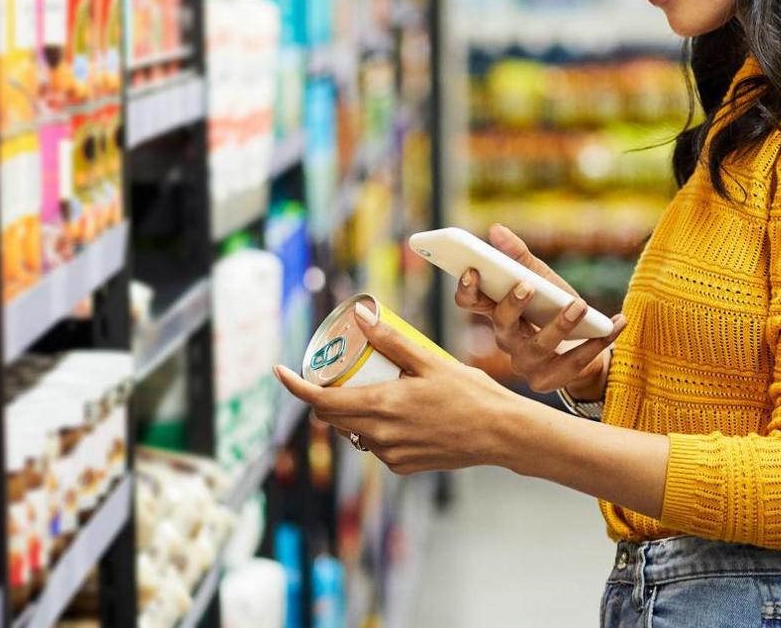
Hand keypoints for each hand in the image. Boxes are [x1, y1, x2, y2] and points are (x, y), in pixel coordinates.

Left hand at [274, 302, 521, 474]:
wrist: (500, 433)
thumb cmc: (470, 393)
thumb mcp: (429, 360)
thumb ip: (391, 340)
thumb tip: (360, 315)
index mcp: (381, 406)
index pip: (320, 401)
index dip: (294, 386)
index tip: (280, 371)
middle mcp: (379, 436)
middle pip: (332, 416)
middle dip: (325, 394)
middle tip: (338, 370)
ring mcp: (390, 455)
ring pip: (353, 431)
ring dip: (353, 410)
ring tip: (375, 386)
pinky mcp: (402, 465)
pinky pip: (375, 444)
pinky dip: (375, 428)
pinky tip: (398, 412)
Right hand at [453, 224, 624, 395]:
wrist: (585, 347)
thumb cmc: (555, 309)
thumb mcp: (542, 279)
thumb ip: (519, 257)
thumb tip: (496, 229)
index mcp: (498, 313)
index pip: (470, 303)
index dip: (467, 289)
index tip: (473, 270)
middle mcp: (506, 340)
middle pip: (502, 324)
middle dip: (512, 305)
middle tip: (527, 285)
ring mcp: (526, 364)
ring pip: (538, 346)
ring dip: (560, 325)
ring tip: (579, 304)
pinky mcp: (549, 381)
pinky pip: (574, 362)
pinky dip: (598, 342)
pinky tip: (617, 322)